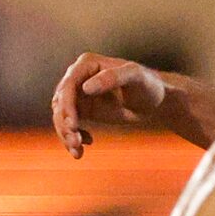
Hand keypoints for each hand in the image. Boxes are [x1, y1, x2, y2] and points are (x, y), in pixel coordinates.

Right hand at [52, 54, 171, 158]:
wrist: (154, 100)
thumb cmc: (147, 84)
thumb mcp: (135, 77)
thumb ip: (112, 78)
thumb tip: (86, 88)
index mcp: (87, 64)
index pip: (68, 85)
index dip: (67, 105)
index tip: (73, 125)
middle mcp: (78, 77)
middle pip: (60, 102)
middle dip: (65, 124)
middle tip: (75, 143)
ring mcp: (78, 94)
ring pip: (61, 116)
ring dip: (66, 135)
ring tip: (78, 151)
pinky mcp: (82, 109)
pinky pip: (69, 125)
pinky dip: (73, 137)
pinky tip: (87, 144)